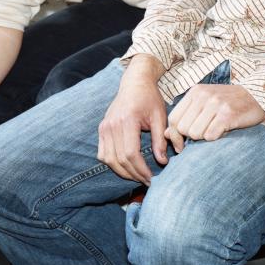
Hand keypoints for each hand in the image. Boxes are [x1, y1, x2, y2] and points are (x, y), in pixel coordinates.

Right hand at [98, 55, 167, 185]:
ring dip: (123, 172)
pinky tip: (126, 168)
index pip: (131, 153)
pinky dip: (113, 164)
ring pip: (109, 159)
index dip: (141, 169)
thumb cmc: (150, 98)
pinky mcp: (102, 129)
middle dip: (134, 174)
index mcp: (127, 120)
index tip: (152, 178)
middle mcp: (112, 125)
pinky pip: (103, 154)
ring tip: (137, 177)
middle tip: (147, 181)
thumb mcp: (160, 116)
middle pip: (120, 159)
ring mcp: (104, 127)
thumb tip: (162, 161)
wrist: (135, 83)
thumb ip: (160, 139)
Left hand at [165, 84, 264, 152]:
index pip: (173, 119)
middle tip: (203, 135)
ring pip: (195, 133)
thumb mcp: (204, 104)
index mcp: (195, 92)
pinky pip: (210, 136)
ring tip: (215, 130)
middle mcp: (203, 96)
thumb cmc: (228, 103)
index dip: (175, 136)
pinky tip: (224, 130)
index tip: (181, 145)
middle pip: (183, 128)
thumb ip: (186, 116)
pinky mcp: (227, 114)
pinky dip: (216, 138)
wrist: (256, 96)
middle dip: (191, 138)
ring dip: (204, 137)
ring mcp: (215, 104)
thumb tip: (167, 134)